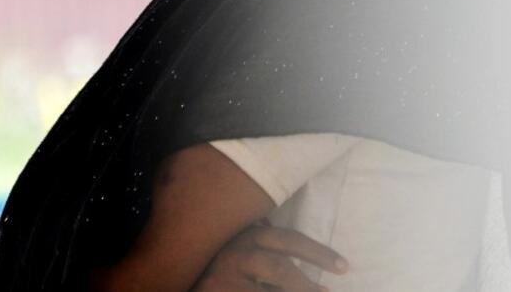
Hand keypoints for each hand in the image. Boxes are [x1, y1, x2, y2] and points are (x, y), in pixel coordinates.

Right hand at [192, 219, 348, 291]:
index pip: (288, 241)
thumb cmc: (206, 258)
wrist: (166, 275)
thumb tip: (271, 226)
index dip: (318, 253)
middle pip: (281, 269)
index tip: (344, 267)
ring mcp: (225, 279)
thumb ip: (252, 235)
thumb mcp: (229, 240)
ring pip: (272, 291)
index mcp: (245, 235)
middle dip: (308, 285)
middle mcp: (236, 254)